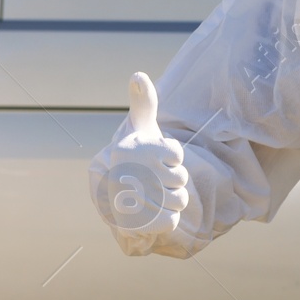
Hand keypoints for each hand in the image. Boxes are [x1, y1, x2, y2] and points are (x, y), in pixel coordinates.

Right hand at [99, 72, 188, 234]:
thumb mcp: (142, 126)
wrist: (118, 194)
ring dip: (176, 198)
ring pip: (180, 200)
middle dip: (176, 178)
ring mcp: (128, 202)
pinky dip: (169, 217)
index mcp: (129, 150)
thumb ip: (144, 102)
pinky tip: (156, 210)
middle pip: (181, 178)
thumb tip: (138, 75)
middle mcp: (125, 175)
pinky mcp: (134, 225)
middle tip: (158, 177)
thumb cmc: (137, 155)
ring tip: (159, 193)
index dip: (175, 156)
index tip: (159, 156)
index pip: (177, 154)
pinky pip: (170, 221)